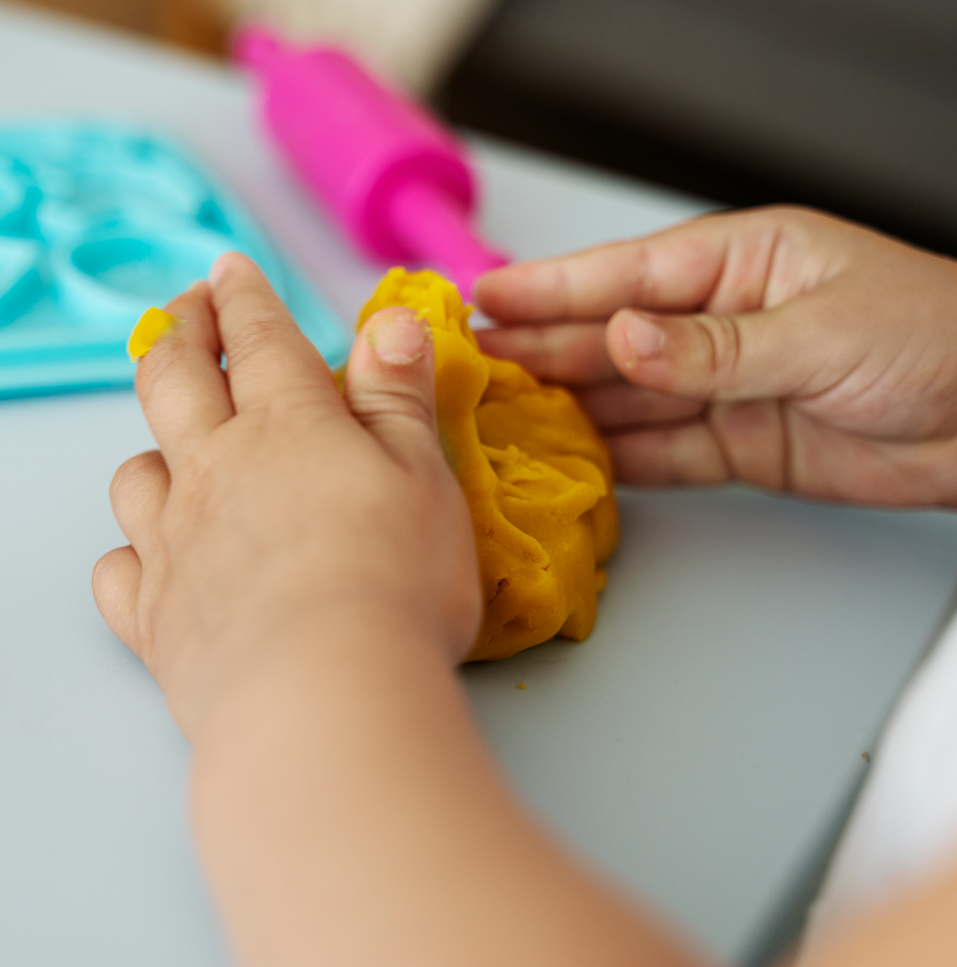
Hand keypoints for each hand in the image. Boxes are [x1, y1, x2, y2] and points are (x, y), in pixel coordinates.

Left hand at [92, 252, 478, 737]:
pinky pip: (116, 572)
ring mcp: (173, 544)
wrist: (319, 693)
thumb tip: (388, 322)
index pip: (256, 337)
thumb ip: (398, 398)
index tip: (227, 269)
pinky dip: (129, 558)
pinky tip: (150, 563)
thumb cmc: (390, 582)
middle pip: (172, 378)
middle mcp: (214, 471)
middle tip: (183, 310)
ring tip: (173, 451)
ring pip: (134, 474)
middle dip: (177, 332)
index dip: (241, 296)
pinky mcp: (152, 618)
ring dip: (151, 451)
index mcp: (286, 425)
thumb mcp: (423, 476)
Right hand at [474, 207, 956, 505]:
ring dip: (566, 408)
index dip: (550, 288)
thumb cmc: (940, 339)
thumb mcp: (818, 332)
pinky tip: (567, 462)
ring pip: (626, 399)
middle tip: (472, 364)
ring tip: (499, 418)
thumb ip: (711, 348)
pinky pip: (661, 453)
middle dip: (542, 349)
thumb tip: (622, 339)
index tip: (484, 298)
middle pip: (612, 338)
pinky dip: (616, 461)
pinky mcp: (739, 447)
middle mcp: (721, 322)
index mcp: (740, 264)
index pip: (626, 274)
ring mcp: (726, 387)